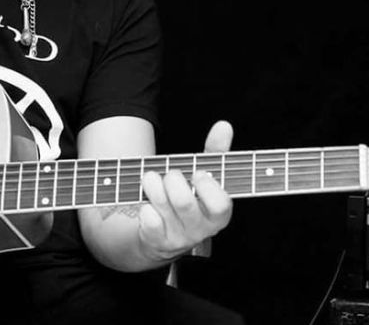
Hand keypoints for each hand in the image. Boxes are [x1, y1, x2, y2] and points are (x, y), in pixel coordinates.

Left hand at [138, 120, 233, 261]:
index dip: (207, 187)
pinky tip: (147, 203)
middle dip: (172, 180)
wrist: (163, 232)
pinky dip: (145, 206)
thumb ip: (216, 152)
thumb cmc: (189, 197)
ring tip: (150, 178)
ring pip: (163, 208)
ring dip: (153, 186)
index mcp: (219, 214)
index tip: (197, 173)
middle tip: (170, 174)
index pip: (220, 205)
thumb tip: (224, 126)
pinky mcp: (158, 242)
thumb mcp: (204, 176)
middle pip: (184, 203)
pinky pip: (148, 220)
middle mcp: (201, 229)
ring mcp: (179, 238)